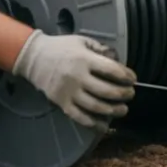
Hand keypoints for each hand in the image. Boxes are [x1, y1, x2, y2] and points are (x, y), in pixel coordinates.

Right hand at [11, 30, 136, 132]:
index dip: (126, 76)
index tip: (133, 79)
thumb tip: (118, 59)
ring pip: (95, 106)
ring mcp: (68, 92)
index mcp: (85, 60)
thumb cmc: (61, 48)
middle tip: (131, 94)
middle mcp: (77, 77)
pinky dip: (93, 123)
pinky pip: (79, 116)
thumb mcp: (83, 41)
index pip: (112, 70)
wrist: (33, 57)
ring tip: (123, 109)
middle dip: (123, 94)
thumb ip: (101, 49)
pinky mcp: (60, 103)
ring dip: (113, 110)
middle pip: (106, 90)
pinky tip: (104, 125)